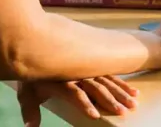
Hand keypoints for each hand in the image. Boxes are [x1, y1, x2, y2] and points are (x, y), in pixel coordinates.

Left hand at [17, 75, 138, 126]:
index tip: (95, 115)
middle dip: (109, 100)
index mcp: (61, 81)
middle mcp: (77, 74)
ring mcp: (87, 70)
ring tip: (132, 104)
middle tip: (122, 112)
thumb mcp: (27, 92)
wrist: (37, 45)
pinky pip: (111, 75)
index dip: (84, 104)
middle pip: (95, 87)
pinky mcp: (94, 67)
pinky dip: (122, 84)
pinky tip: (133, 92)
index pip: (74, 93)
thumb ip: (30, 110)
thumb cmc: (33, 74)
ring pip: (106, 81)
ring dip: (120, 93)